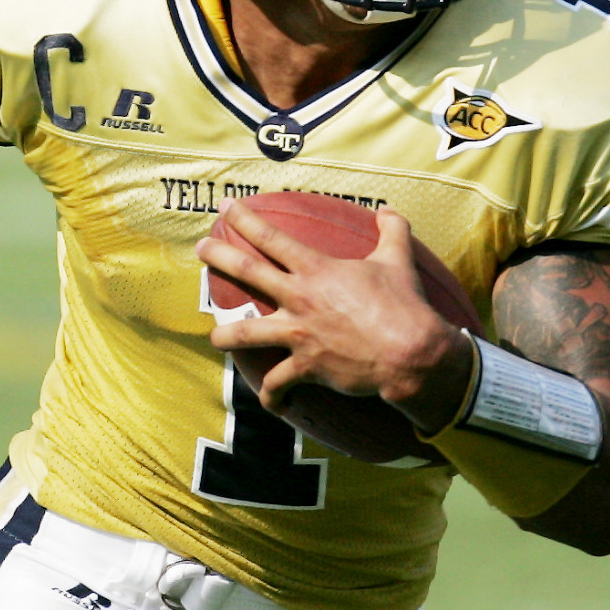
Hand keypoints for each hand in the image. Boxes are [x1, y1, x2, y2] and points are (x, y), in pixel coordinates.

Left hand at [196, 201, 473, 430]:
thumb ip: (392, 230)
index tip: (226, 207)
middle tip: (199, 248)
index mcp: (317, 270)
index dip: (245, 221)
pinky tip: (271, 402)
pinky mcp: (305, 366)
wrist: (409, 352)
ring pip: (245, 334)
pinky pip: (278, 382)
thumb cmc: (403, 304)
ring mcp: (298, 333)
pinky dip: (273, 395)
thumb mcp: (398, 259)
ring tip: (213, 336)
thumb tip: (389, 211)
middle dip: (218, 257)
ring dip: (224, 335)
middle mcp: (299, 298)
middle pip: (247, 273)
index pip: (272, 238)